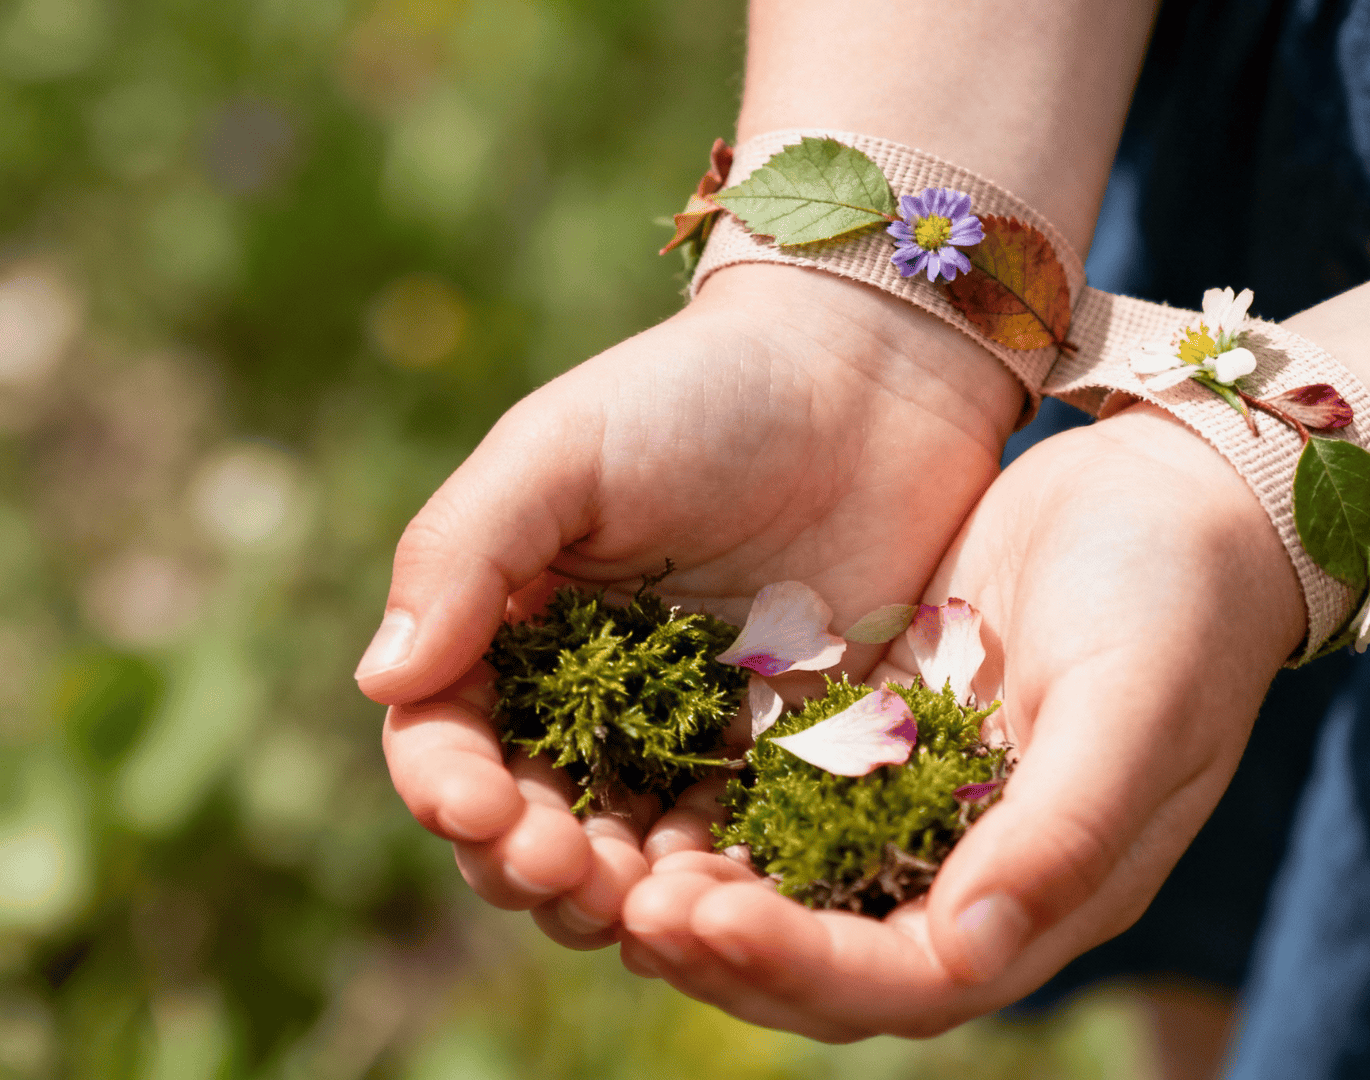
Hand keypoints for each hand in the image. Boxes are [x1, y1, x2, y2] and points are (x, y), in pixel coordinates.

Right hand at [363, 264, 1025, 948]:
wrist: (869, 379)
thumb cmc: (700, 393)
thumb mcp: (562, 449)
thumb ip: (465, 552)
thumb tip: (380, 682)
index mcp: (513, 631)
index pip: (450, 739)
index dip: (450, 788)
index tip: (478, 809)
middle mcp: (590, 700)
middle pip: (530, 821)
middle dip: (529, 862)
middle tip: (563, 871)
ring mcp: (690, 736)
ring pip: (629, 857)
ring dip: (620, 899)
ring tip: (640, 910)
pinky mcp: (786, 755)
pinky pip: (742, 846)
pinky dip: (725, 888)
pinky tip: (734, 906)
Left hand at [619, 404, 1306, 1038]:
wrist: (1178, 491)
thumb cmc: (1179, 602)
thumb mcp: (1132, 710)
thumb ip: (1061, 834)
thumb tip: (972, 950)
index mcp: (1045, 893)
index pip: (906, 977)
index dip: (802, 964)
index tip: (707, 917)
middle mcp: (976, 871)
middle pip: (832, 957)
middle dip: (730, 946)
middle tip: (629, 907)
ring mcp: (924, 805)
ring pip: (796, 886)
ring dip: (710, 890)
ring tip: (614, 868)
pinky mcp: (883, 736)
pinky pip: (786, 795)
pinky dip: (721, 807)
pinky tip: (645, 785)